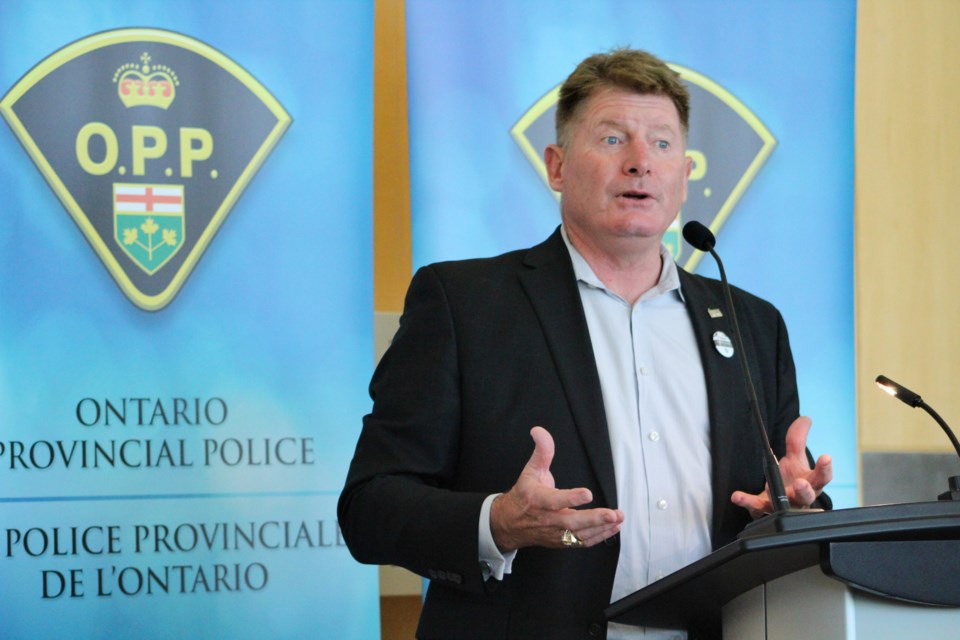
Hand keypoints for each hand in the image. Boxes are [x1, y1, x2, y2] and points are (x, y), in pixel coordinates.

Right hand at [490, 427, 623, 550]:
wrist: (510, 523)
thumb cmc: (524, 494)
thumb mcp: (530, 470)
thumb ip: (541, 451)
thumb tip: (539, 431)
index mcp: (538, 499)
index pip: (554, 500)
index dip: (571, 498)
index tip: (587, 493)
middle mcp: (547, 518)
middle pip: (571, 522)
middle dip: (594, 519)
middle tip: (612, 514)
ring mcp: (555, 532)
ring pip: (579, 535)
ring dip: (601, 528)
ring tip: (618, 519)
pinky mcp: (561, 541)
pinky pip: (581, 542)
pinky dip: (598, 537)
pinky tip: (612, 528)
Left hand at [730, 416, 832, 518]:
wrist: (781, 500)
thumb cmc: (793, 478)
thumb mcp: (796, 459)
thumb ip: (798, 440)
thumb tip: (805, 419)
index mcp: (811, 482)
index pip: (822, 477)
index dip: (825, 468)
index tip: (826, 457)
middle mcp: (799, 496)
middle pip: (806, 495)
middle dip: (804, 490)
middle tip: (800, 483)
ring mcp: (783, 504)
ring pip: (783, 504)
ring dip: (777, 496)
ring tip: (768, 488)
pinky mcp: (765, 508)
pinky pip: (756, 506)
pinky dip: (746, 501)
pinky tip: (737, 496)